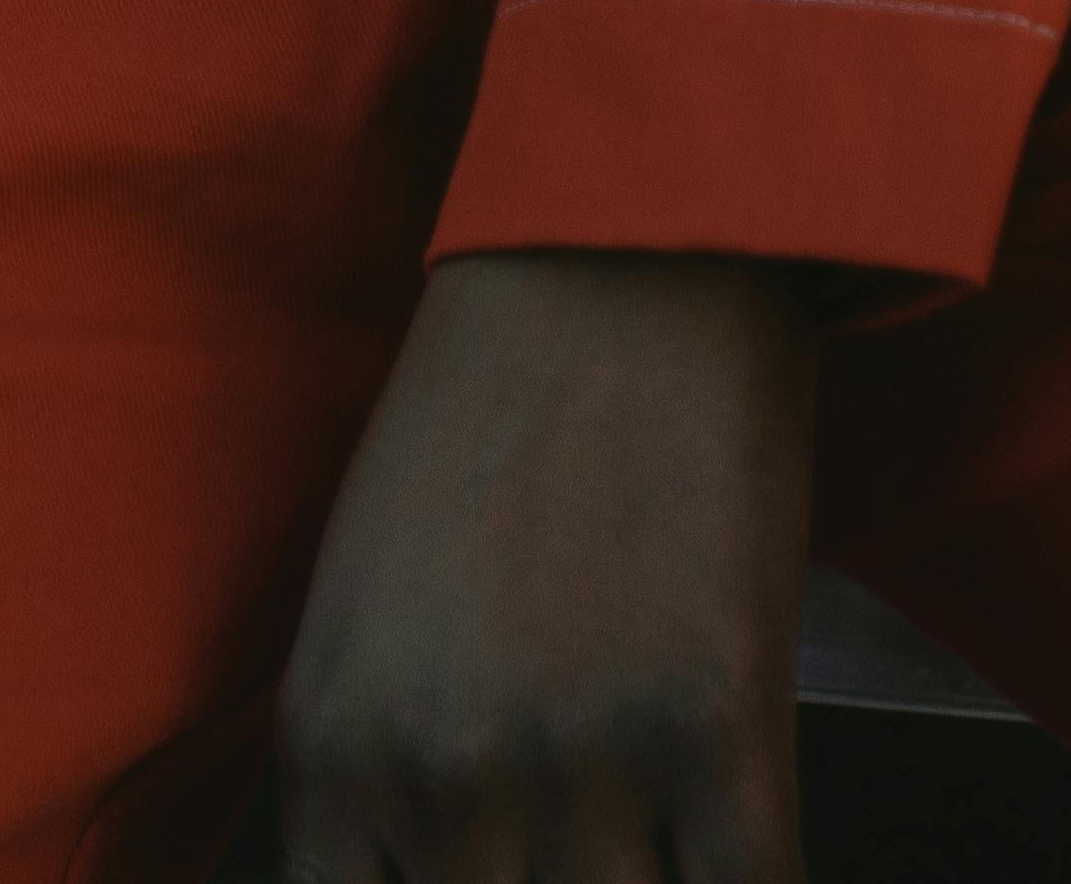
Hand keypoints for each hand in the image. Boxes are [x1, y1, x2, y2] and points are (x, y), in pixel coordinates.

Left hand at [278, 248, 814, 879]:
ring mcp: (581, 760)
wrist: (620, 250)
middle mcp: (441, 774)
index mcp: (335, 746)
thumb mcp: (363, 598)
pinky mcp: (720, 728)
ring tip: (657, 826)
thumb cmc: (490, 407)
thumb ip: (382, 768)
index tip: (495, 867)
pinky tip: (736, 837)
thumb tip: (428, 869)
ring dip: (643, 880)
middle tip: (578, 832)